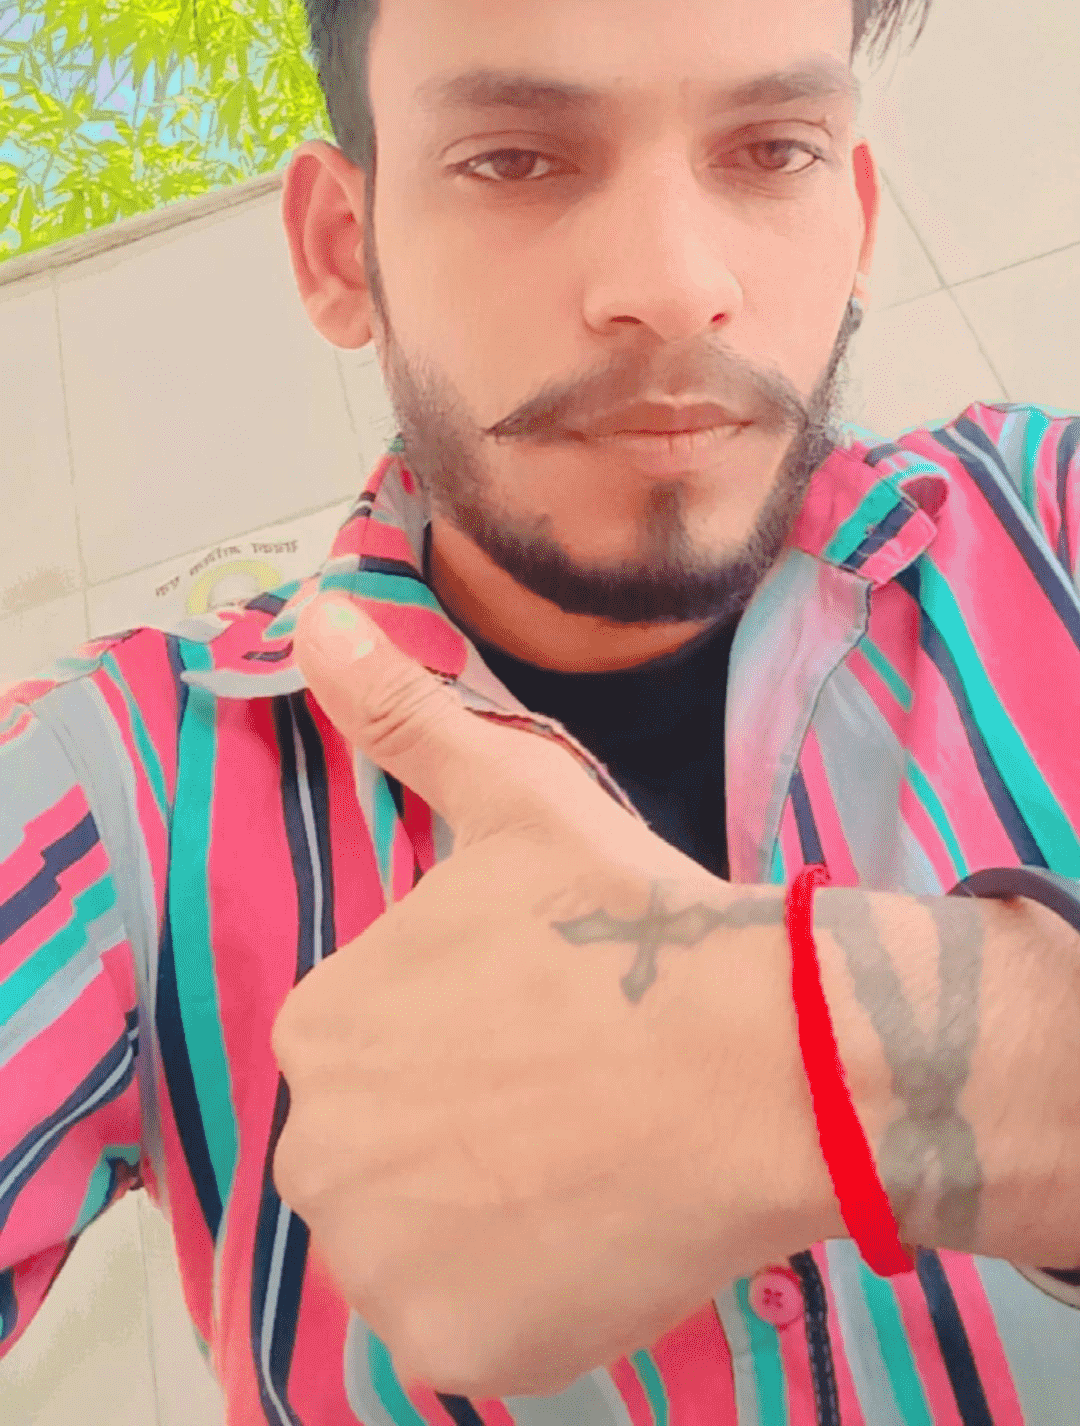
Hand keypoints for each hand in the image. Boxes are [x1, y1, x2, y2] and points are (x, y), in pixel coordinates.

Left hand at [269, 596, 758, 1399]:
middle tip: (574, 1103)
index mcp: (324, 1023)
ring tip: (590, 1165)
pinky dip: (525, 1300)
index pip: (372, 1057)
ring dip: (491, 1221)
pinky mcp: (451, 1348)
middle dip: (465, 1137)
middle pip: (384, 1156)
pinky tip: (594, 1236)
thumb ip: (400, 716)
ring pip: (420, 1244)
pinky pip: (468, 1327)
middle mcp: (318, 1147)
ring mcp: (380, 1259)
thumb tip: (313, 612)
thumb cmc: (633, 924)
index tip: (545, 1033)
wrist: (761, 1058)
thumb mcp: (513, 799)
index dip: (467, 1048)